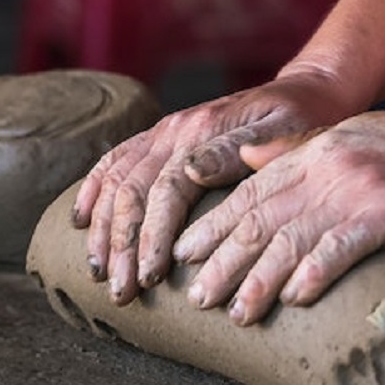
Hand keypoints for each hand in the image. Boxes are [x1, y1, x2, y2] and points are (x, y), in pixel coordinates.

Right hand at [72, 72, 345, 304]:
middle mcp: (175, 130)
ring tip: (99, 271)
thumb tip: (191, 172)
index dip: (153, 237)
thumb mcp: (286, 131)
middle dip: (123, 245)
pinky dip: (94, 190)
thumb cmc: (302, 120)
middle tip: (121, 292)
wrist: (302, 92)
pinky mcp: (161, 136)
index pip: (166, 191)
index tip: (148, 280)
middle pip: (134, 191)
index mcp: (203, 132)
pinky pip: (115, 160)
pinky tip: (81, 219)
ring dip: (103, 228)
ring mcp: (164, 131)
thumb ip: (239, 150)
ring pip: (117, 179)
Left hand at [174, 110, 384, 324]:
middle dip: (222, 259)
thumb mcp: (356, 137)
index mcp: (317, 147)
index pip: (251, 189)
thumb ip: (300, 148)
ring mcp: (358, 186)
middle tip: (196, 295)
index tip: (186, 254)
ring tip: (235, 313)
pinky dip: (313, 274)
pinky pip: (339, 248)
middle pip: (260, 217)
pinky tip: (293, 300)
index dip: (214, 224)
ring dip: (258, 280)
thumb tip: (248, 158)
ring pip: (290, 238)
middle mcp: (330, 163)